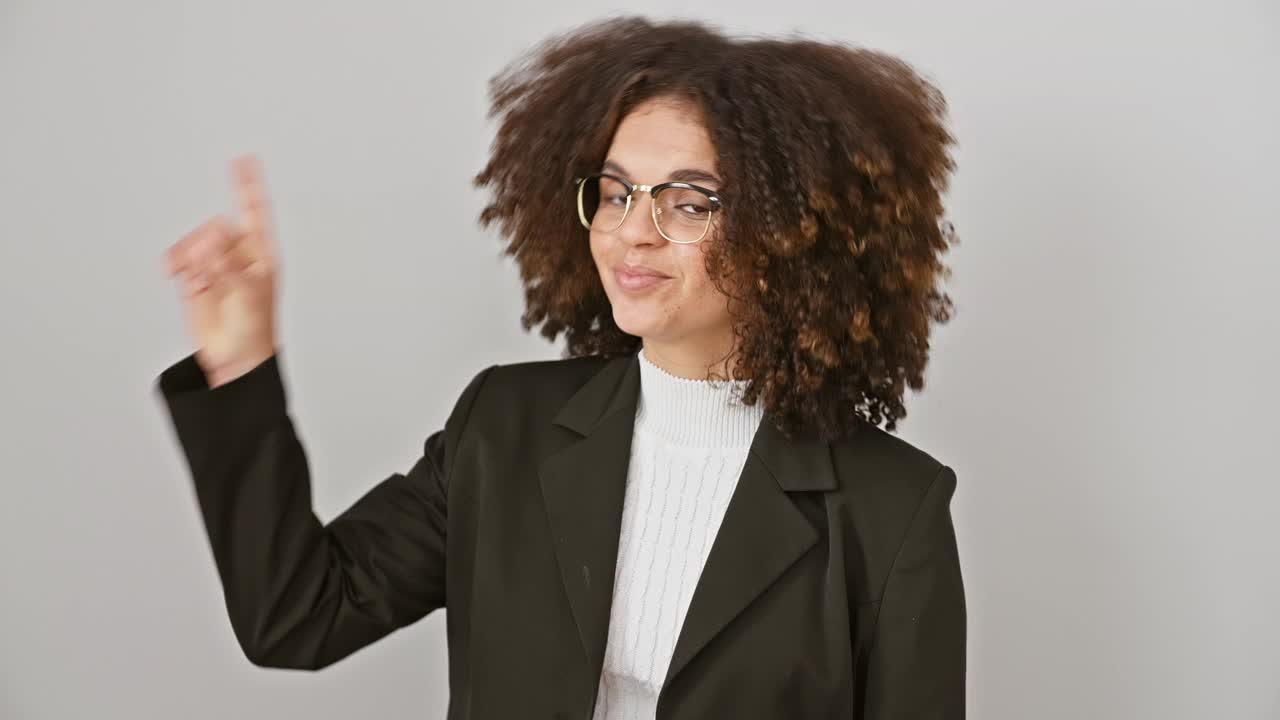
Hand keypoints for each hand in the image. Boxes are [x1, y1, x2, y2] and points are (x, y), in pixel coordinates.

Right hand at [165, 154, 279, 387]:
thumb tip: (213, 246)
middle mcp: (238, 253)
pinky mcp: (193, 276)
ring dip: (190, 255)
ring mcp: (215, 263)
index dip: (248, 185)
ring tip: (196, 280)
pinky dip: (174, 261)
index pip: (255, 211)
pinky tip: (172, 273)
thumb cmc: (254, 329)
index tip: (244, 159)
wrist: (233, 356)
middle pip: (216, 226)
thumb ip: (231, 268)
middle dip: (209, 245)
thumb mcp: (250, 296)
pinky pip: (179, 256)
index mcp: (261, 253)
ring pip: (195, 240)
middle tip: (211, 270)